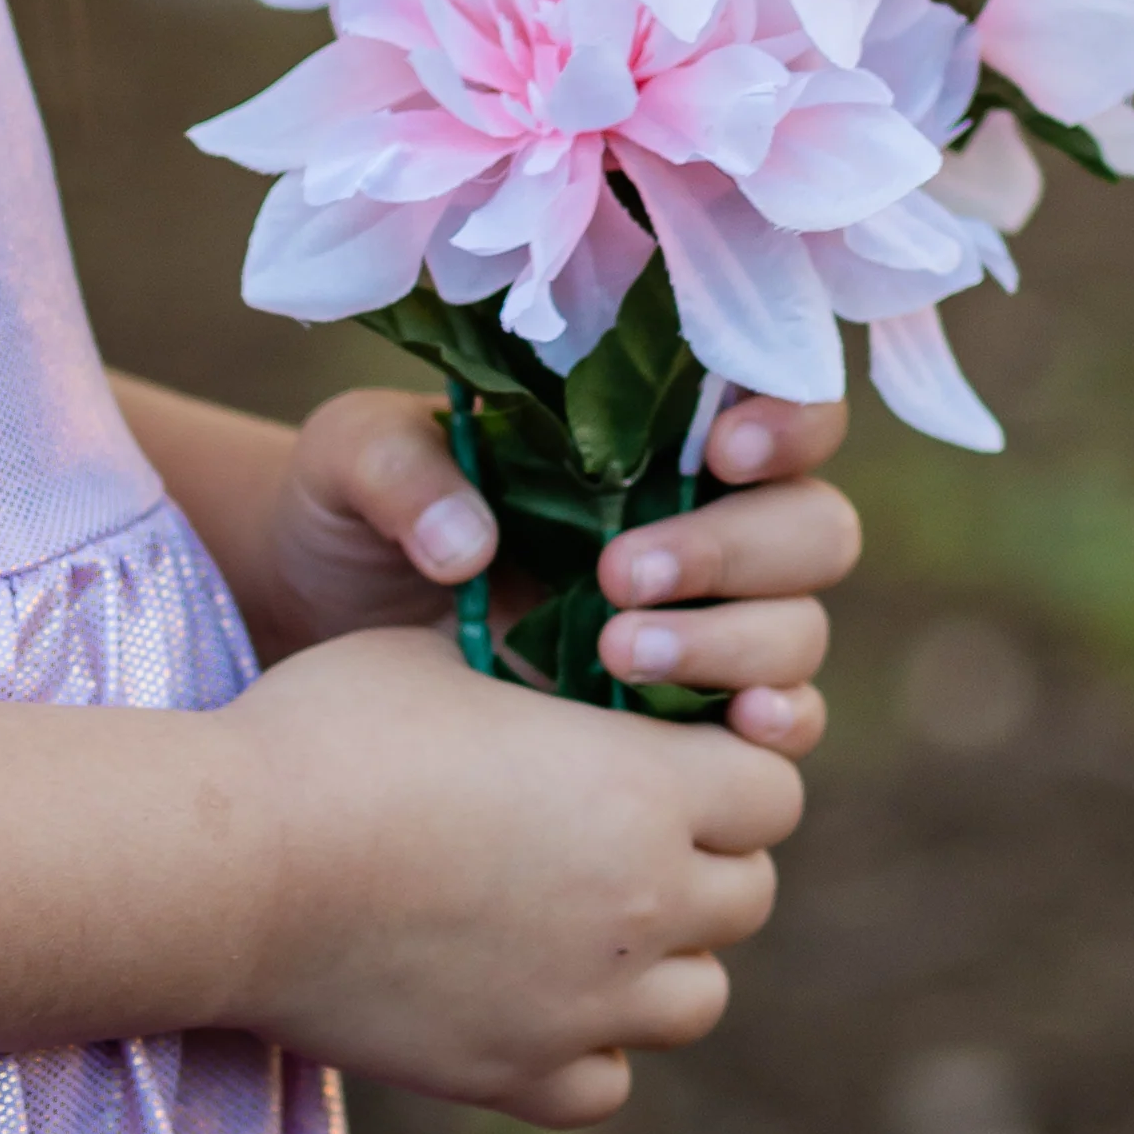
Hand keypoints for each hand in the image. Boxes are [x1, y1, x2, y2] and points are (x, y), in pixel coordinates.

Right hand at [220, 624, 805, 1126]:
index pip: (772, 789)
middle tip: (623, 833)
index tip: (671, 754)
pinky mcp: (518, 1072)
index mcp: (641, 786)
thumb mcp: (437, 656)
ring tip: (585, 922)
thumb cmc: (327, 736)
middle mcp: (641, 903)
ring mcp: (586, 1001)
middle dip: (703, 859)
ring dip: (661, 958)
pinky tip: (533, 999)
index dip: (732, 765)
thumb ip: (530, 667)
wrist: (231, 870)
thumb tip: (553, 656)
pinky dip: (588, 1046)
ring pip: (697, 998)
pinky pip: (606, 1081)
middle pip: (748, 894)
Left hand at [257, 382, 855, 753]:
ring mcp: (706, 624)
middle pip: (812, 529)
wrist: (321, 627)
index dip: (786, 421)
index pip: (780, 405)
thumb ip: (400, 469)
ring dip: (729, 642)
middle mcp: (703, 524)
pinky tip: (735, 729)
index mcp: (652, 435)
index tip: (719, 451)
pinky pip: (781, 718)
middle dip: (736, 550)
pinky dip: (775, 722)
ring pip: (797, 627)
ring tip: (614, 652)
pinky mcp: (686, 716)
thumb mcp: (352, 460)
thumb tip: (470, 544)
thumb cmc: (354, 515)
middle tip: (620, 573)